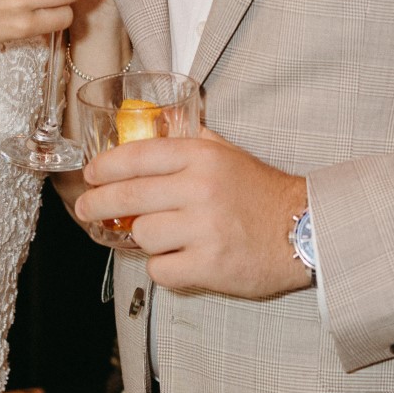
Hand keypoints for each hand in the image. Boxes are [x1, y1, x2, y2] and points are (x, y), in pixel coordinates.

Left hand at [76, 127, 311, 297]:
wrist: (306, 231)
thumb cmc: (264, 194)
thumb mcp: (231, 154)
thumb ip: (194, 139)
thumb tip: (155, 123)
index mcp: (203, 157)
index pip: (137, 156)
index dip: (105, 166)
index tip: (90, 175)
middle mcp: (201, 189)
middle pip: (127, 196)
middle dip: (97, 204)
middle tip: (87, 209)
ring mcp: (204, 228)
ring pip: (141, 235)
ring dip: (146, 238)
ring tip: (162, 236)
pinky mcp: (208, 264)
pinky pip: (160, 269)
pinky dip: (165, 267)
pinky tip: (180, 258)